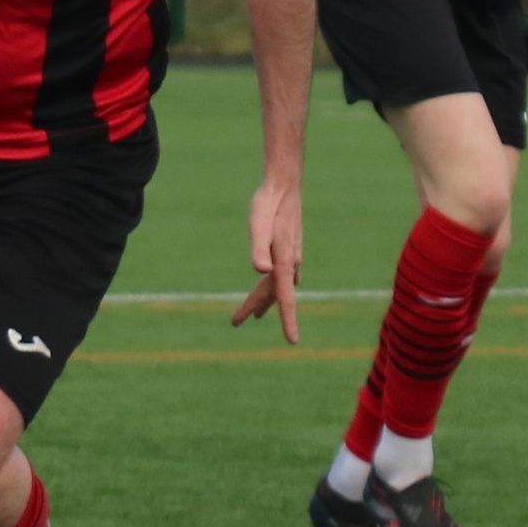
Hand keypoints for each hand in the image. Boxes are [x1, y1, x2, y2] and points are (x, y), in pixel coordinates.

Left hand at [231, 180, 301, 343]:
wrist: (284, 184)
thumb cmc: (268, 204)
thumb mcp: (258, 224)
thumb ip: (259, 248)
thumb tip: (261, 271)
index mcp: (284, 261)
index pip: (285, 298)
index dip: (289, 321)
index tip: (292, 341)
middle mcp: (290, 262)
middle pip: (274, 293)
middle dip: (255, 307)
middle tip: (235, 322)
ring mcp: (291, 255)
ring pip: (277, 284)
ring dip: (263, 299)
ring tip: (251, 314)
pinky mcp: (288, 247)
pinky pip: (281, 275)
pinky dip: (272, 285)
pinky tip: (273, 285)